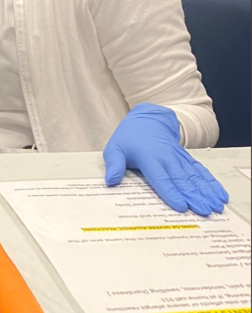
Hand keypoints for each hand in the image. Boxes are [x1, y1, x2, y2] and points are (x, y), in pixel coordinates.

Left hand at [104, 103, 228, 215]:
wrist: (147, 119)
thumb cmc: (129, 137)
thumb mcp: (114, 148)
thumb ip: (114, 165)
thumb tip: (110, 181)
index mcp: (149, 157)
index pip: (161, 177)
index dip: (171, 192)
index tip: (181, 206)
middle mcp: (167, 158)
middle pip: (182, 179)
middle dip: (194, 196)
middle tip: (205, 211)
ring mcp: (179, 158)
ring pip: (195, 176)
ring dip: (206, 191)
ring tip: (217, 206)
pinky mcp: (186, 159)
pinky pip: (201, 171)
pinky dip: (211, 182)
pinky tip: (221, 194)